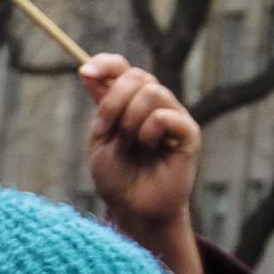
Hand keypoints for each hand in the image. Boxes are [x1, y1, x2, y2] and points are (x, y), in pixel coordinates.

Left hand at [82, 55, 207, 273]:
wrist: (134, 210)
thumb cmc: (117, 178)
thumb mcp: (100, 139)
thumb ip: (100, 105)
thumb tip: (86, 69)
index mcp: (130, 102)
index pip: (123, 67)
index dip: (106, 64)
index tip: (85, 73)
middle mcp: (154, 103)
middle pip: (137, 76)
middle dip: (113, 101)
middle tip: (106, 130)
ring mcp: (173, 116)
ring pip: (152, 92)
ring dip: (130, 120)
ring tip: (130, 145)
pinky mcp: (188, 133)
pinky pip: (166, 116)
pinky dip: (149, 131)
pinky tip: (148, 148)